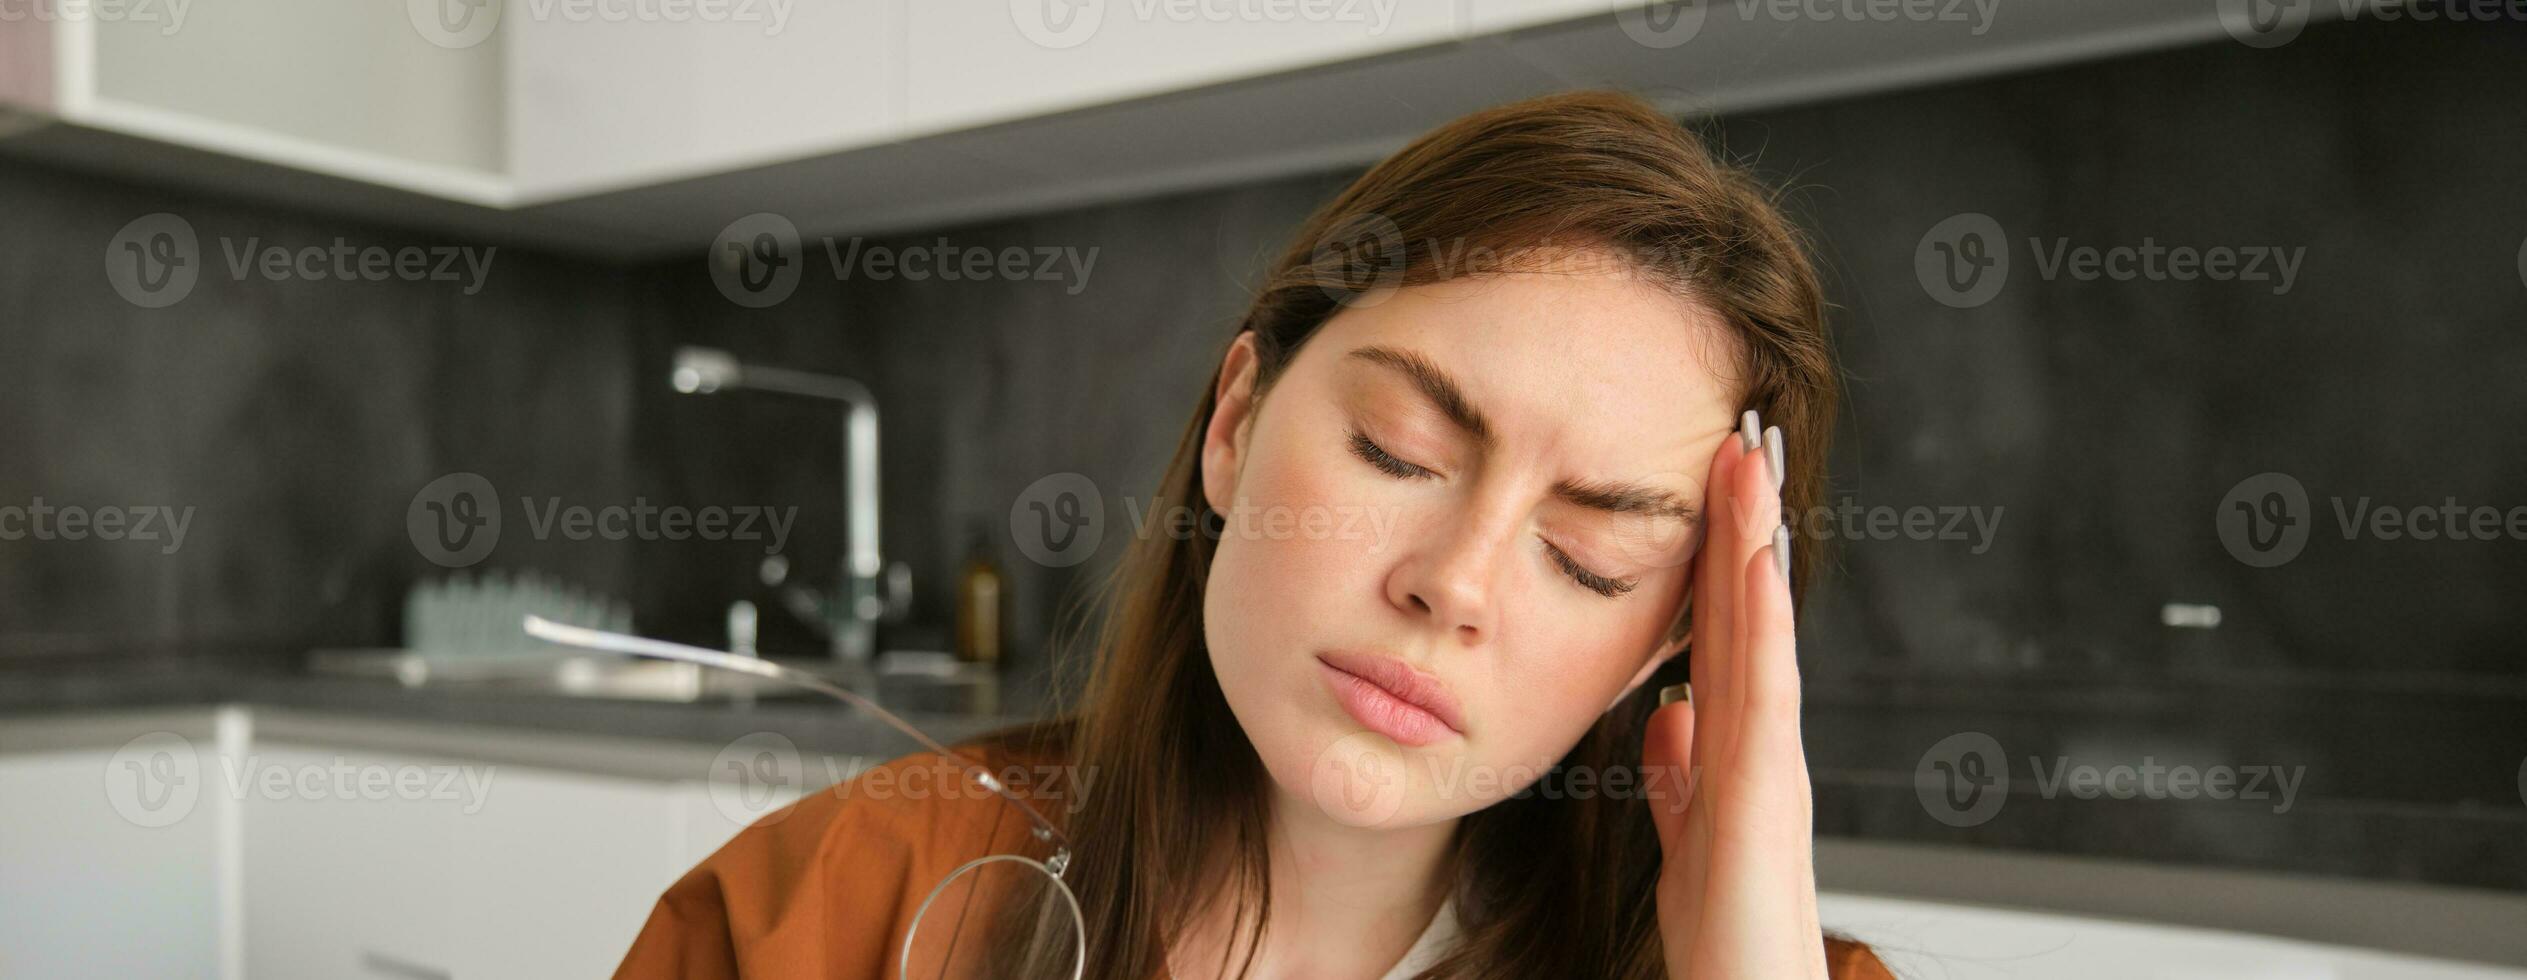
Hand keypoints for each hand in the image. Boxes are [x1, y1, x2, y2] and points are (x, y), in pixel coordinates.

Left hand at [1642, 410, 1827, 979]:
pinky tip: (1755, 564)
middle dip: (1746, 524)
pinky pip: (1766, 695)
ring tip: (1751, 462)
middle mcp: (1763, 749)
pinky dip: (1763, 624)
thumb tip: (1668, 714)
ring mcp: (1772, 767)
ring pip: (1766, 634)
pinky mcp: (1769, 800)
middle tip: (1742, 433)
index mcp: (1735, 753)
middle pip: (1751, 614)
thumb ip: (1678, 776)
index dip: (1716, 556)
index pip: (1724, 633)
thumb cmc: (1725, 938)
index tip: (1711, 480)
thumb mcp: (1685, 840)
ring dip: (1757, 544)